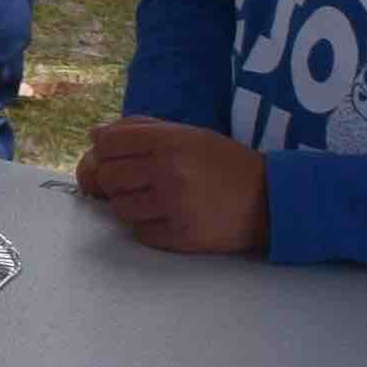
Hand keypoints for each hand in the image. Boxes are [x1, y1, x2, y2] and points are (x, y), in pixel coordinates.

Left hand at [77, 117, 271, 256]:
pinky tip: (168, 217)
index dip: (105, 151)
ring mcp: (174, 206)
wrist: (270, 199)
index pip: (107, 143)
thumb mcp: (188, 134)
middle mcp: (168, 171)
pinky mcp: (180, 237)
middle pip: (107, 177)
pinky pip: (139, 233)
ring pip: (119, 208)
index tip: (116, 157)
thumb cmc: (224, 163)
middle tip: (136, 182)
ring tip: (155, 200)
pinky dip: (147, 227)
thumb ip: (141, 129)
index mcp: (169, 141)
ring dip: (131, 205)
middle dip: (114, 180)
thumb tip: (96, 135)